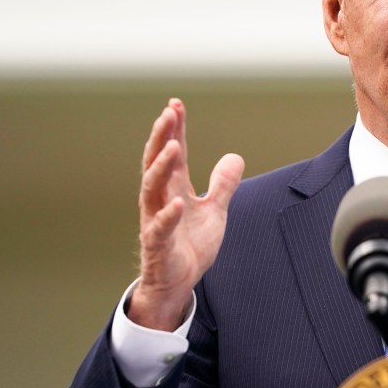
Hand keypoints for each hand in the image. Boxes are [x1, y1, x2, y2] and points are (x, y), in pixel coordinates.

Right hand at [129, 98, 243, 329]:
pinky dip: (168, 215)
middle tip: (167, 113)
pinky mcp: (158, 245)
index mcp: (173, 189)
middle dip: (161, 137)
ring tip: (171, 147)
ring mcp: (156, 220)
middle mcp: (160, 200)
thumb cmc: (190, 245)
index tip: (175, 105)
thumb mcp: (214, 211)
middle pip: (156, 162)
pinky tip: (177, 203)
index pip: (173, 154)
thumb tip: (235, 157)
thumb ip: (222, 185)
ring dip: (161, 167)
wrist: (178, 282)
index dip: (175, 130)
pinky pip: (160, 228)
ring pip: (152, 188)